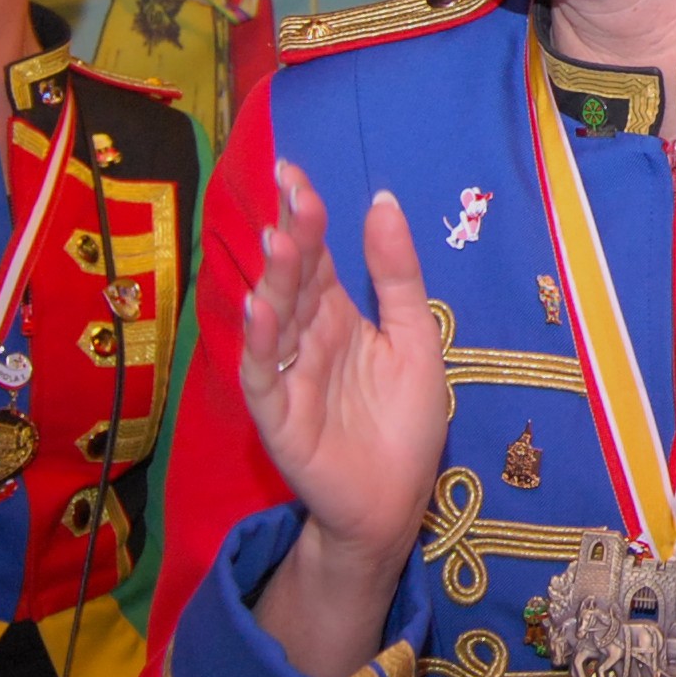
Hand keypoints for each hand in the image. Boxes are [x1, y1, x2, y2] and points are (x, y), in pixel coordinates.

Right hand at [244, 166, 452, 676]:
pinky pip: (264, 374)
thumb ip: (397, 275)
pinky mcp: (279, 415)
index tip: (295, 174)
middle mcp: (306, 337)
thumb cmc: (403, 422)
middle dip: (291, 237)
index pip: (315, 255)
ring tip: (280, 242)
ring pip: (275, 318)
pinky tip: (261, 311)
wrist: (395, 502)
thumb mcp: (415, 338)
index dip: (306, 215)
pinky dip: (260, 343)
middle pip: (294, 279)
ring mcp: (288, 374)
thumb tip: (381, 199)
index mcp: (338, 315)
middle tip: (289, 195)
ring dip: (276, 281)